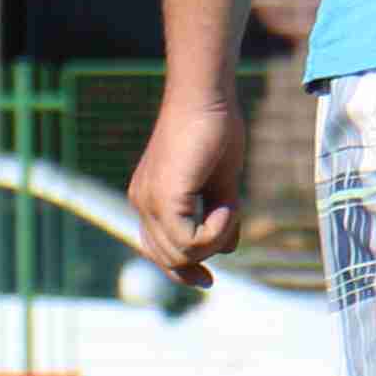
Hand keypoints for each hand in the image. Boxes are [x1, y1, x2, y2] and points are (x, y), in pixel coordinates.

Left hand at [125, 83, 245, 288]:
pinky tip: (229, 204)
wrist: (206, 95)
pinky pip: (189, 241)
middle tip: (233, 222)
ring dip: (216, 240)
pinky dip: (217, 231)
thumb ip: (219, 216)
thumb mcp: (220, 184)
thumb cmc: (215, 129)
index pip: (158, 250)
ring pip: (179, 255)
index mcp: (150, 199)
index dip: (182, 269)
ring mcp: (149, 201)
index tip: (206, 280)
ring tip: (232, 206)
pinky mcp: (164, 198)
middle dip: (205, 254)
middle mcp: (143, 203)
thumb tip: (229, 249)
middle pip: (169, 258)